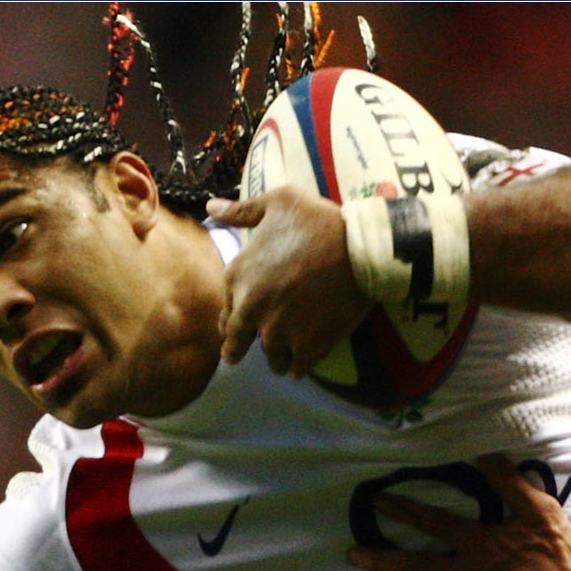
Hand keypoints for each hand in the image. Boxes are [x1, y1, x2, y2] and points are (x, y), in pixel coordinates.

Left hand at [206, 187, 370, 377]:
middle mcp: (252, 309)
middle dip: (238, 348)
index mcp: (238, 277)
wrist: (360, 247)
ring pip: (270, 355)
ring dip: (274, 356)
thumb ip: (241, 211)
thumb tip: (210, 207)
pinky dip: (298, 366)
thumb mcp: (277, 203)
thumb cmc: (318, 220)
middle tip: (236, 357)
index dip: (231, 320)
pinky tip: (300, 367)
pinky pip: (298, 366)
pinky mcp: (307, 346)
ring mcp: (279, 331)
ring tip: (279, 360)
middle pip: (238, 340)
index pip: (226, 311)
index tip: (234, 327)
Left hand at [347, 455, 570, 570]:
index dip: (404, 509)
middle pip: (416, 565)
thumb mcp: (539, 510)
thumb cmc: (562, 554)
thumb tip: (484, 454)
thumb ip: (510, 482)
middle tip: (352, 555)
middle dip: (382, 559)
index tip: (377, 501)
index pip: (432, 522)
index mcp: (478, 542)